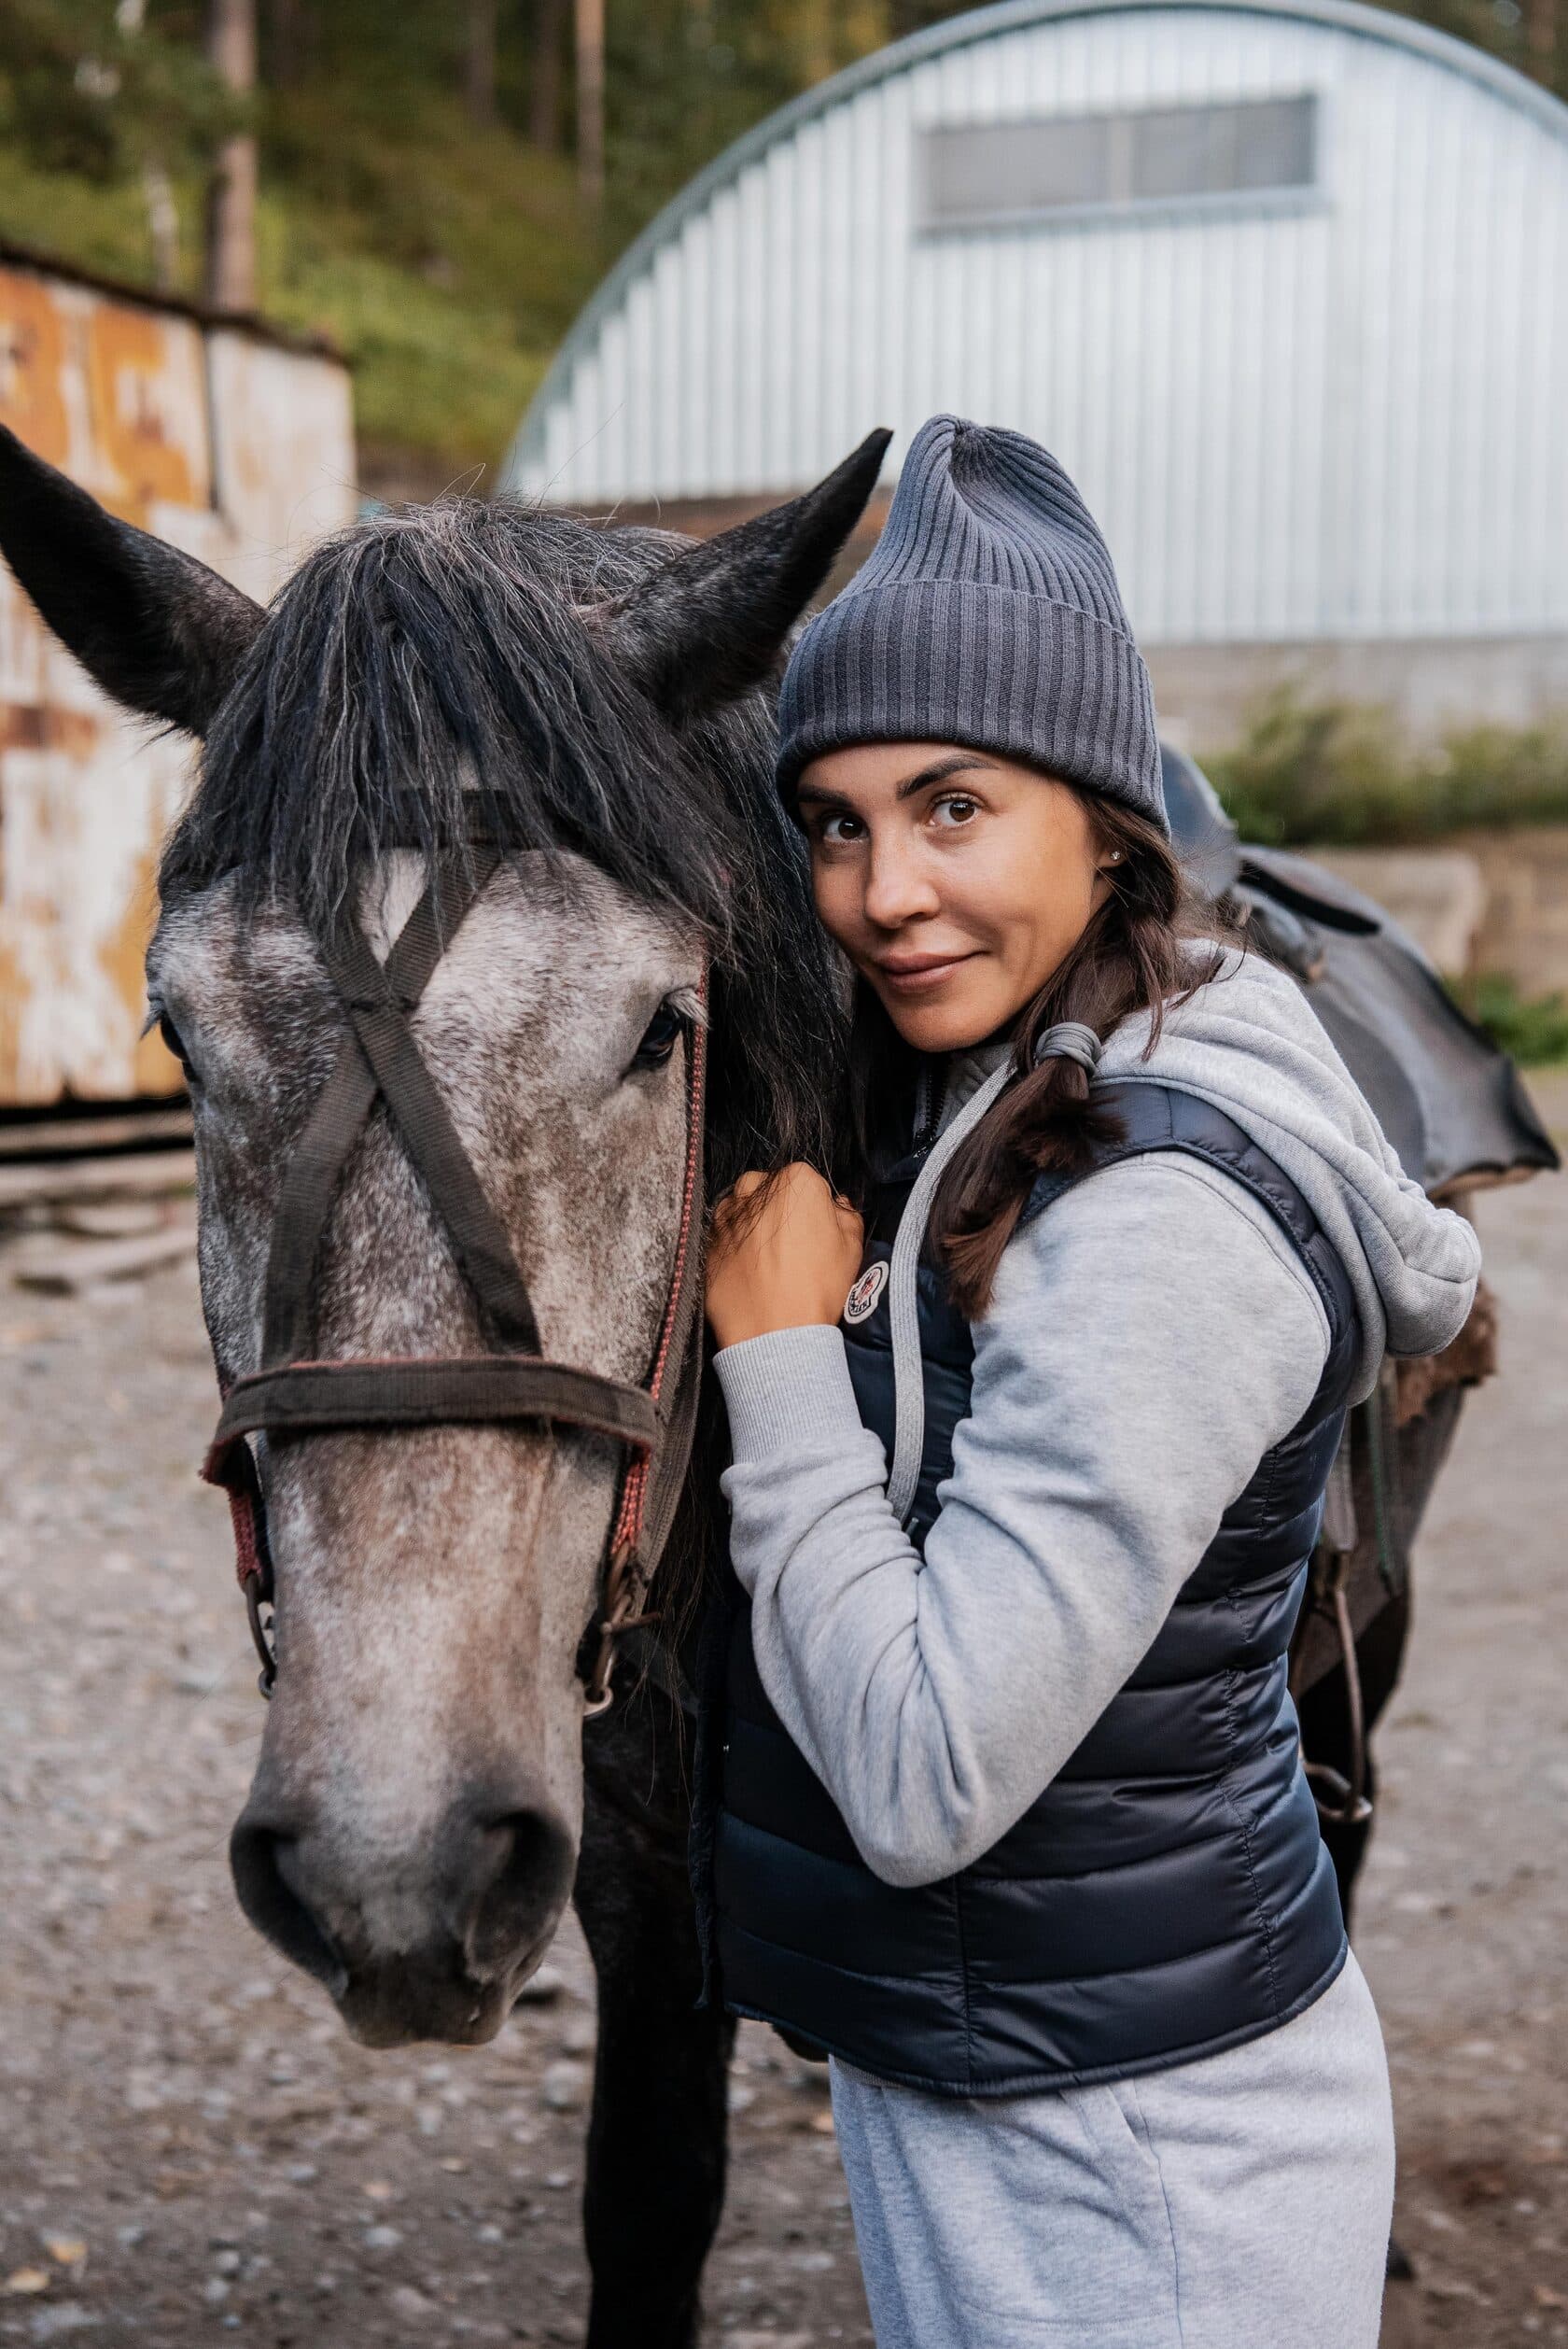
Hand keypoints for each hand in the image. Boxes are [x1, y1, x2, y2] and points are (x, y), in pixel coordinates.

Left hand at [706, 1165, 865, 1350]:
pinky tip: (753, 1273)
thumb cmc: (816, 1288)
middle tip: (795, 1247)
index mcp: (795, 1181)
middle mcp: (753, 1189)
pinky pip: (726, 1238)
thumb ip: (847, 1215)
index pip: (808, 1183)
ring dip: (756, 1227)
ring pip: (745, 1212)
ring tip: (772, 1262)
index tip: (819, 1231)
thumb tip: (837, 1206)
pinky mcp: (707, 1243)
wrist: (773, 1333)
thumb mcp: (852, 1248)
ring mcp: (726, 1216)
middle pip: (772, 1191)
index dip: (816, 1208)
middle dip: (782, 1212)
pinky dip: (737, 1249)